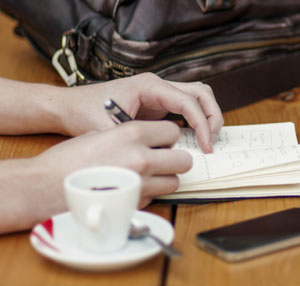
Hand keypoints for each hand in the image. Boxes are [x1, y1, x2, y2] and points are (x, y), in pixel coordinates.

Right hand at [36, 121, 191, 207]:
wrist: (47, 186)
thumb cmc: (70, 158)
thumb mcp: (100, 134)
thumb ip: (128, 137)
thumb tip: (147, 142)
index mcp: (132, 133)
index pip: (173, 131)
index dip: (169, 136)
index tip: (163, 140)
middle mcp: (141, 158)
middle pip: (184, 160)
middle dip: (175, 159)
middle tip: (163, 159)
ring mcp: (140, 184)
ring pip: (175, 182)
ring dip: (166, 178)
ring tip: (149, 175)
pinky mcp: (135, 204)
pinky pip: (157, 196)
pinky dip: (151, 192)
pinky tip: (133, 188)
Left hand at [58, 73, 223, 152]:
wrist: (71, 106)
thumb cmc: (86, 112)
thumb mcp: (109, 129)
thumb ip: (136, 142)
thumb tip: (162, 158)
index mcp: (149, 86)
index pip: (189, 101)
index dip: (202, 124)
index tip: (206, 146)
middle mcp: (157, 85)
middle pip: (200, 92)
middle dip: (212, 116)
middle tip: (212, 142)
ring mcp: (158, 94)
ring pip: (196, 97)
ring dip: (206, 116)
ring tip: (207, 140)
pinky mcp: (156, 104)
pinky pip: (184, 108)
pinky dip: (194, 121)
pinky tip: (192, 138)